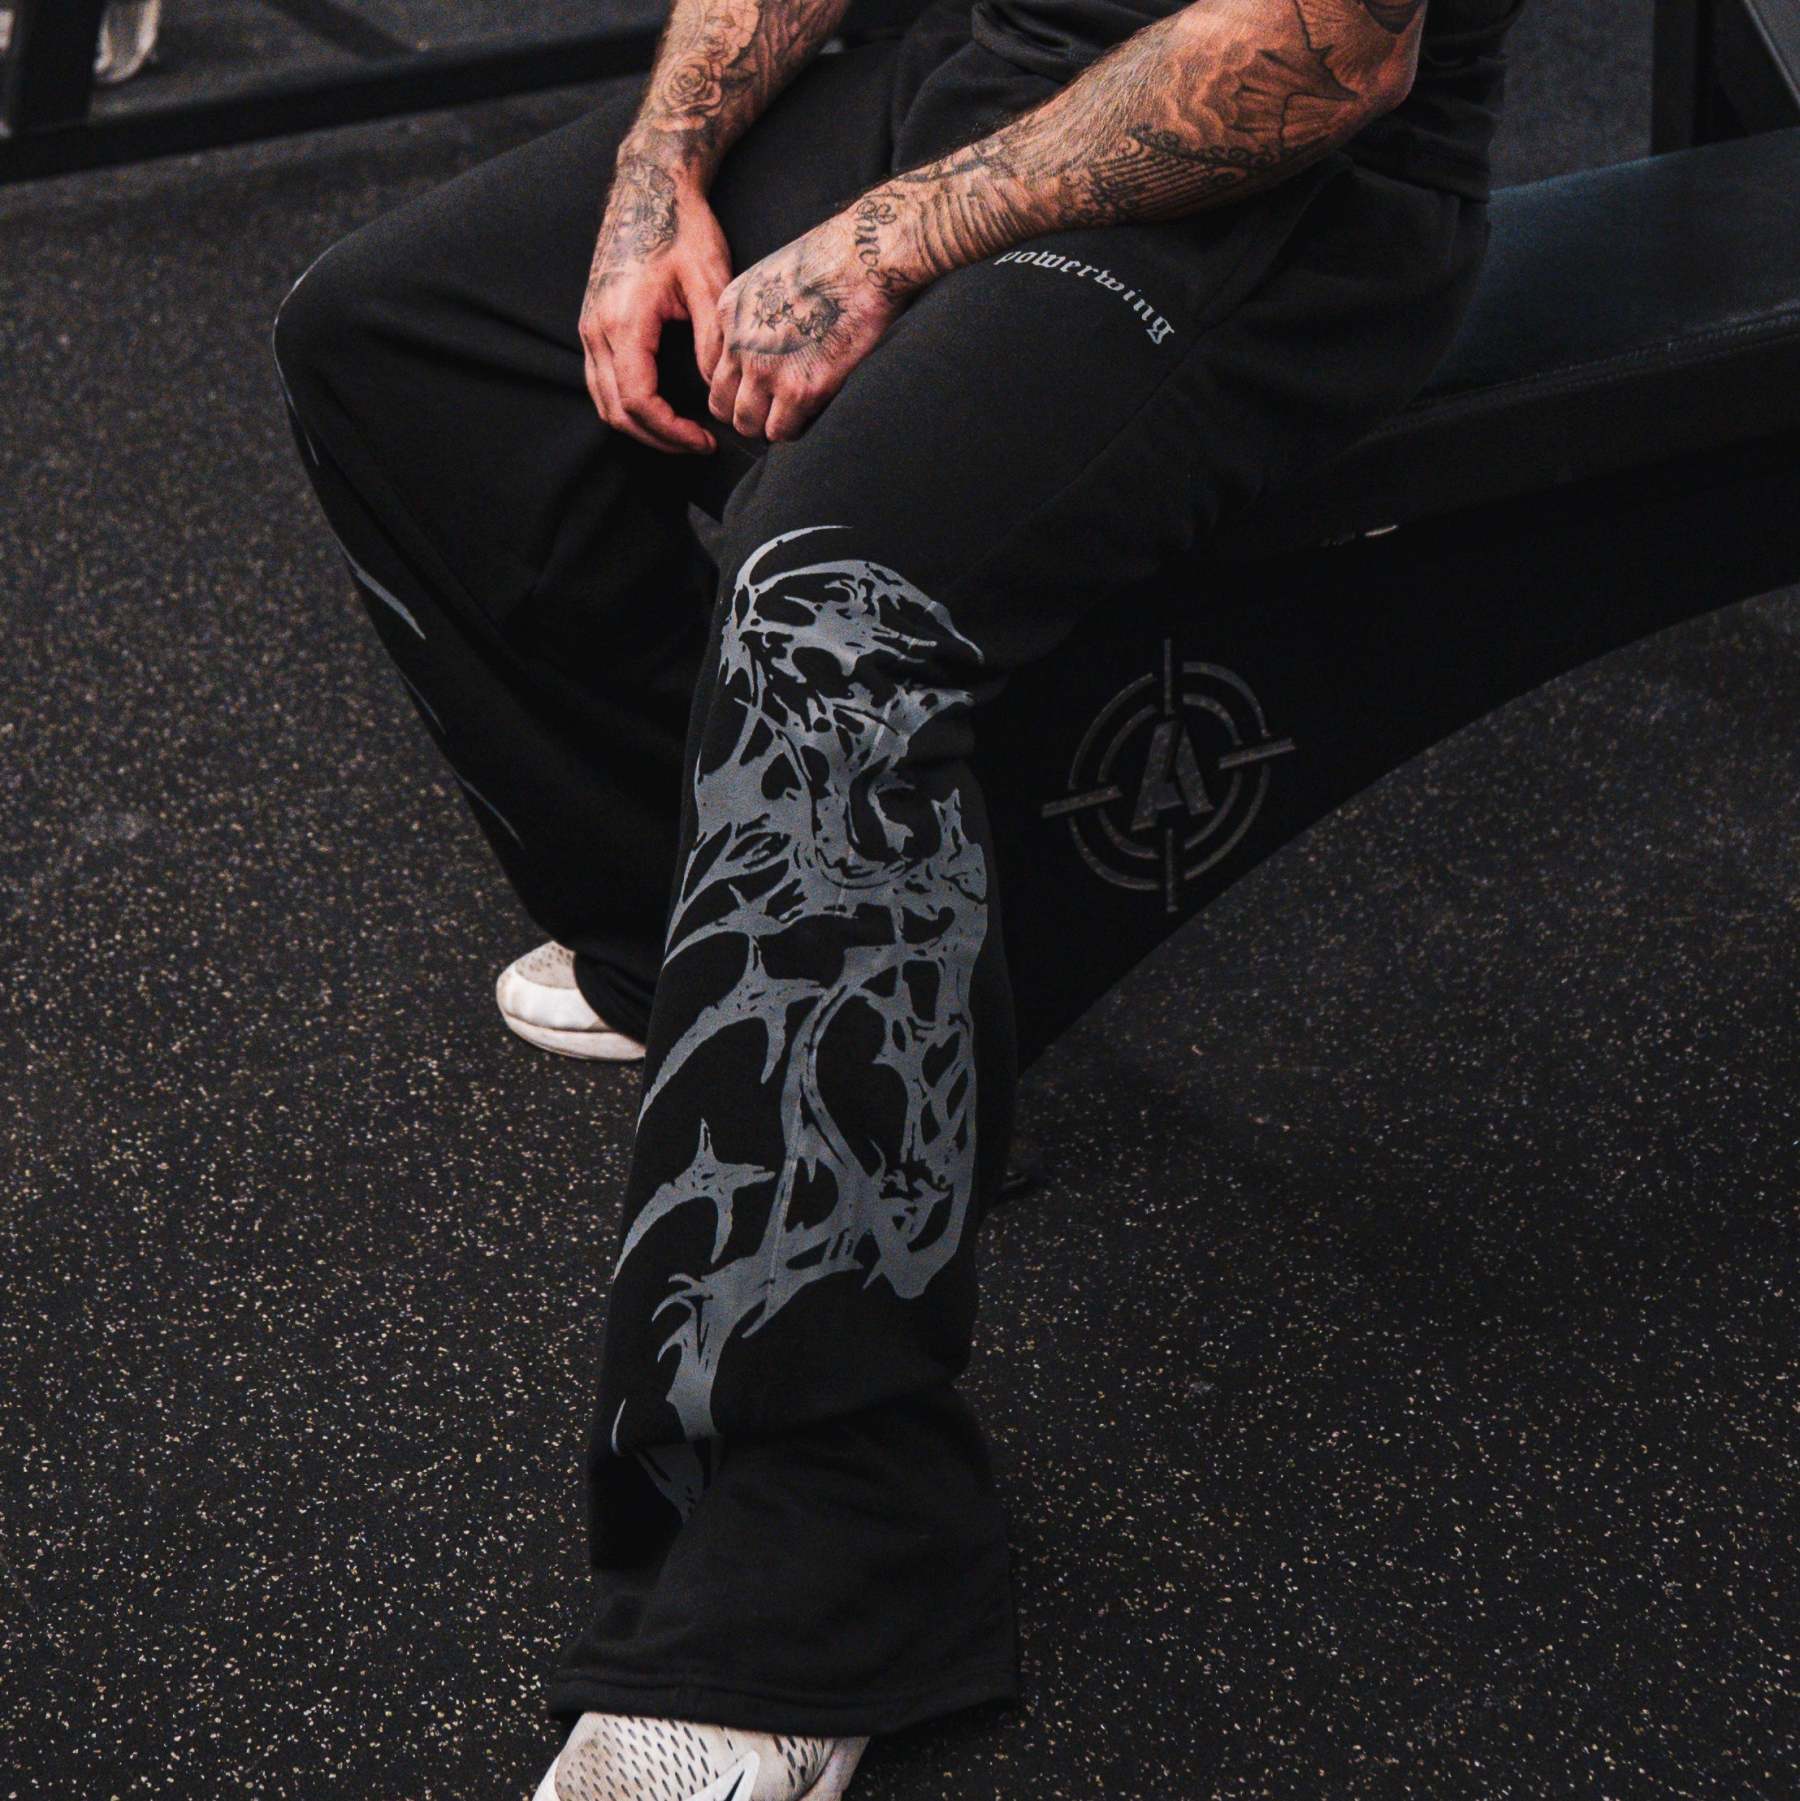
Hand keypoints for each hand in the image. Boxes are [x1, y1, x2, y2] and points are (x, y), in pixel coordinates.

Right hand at [581, 150, 732, 453]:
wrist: (650, 185)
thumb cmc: (683, 226)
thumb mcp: (710, 282)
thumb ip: (713, 340)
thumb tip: (717, 389)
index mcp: (624, 322)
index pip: (640, 402)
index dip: (673, 432)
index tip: (705, 440)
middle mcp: (597, 328)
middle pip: (616, 412)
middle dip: (658, 438)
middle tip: (699, 444)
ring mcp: (589, 326)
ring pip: (603, 401)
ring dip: (640, 426)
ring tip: (682, 432)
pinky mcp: (592, 322)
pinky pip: (601, 381)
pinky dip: (627, 404)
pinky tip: (662, 406)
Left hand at [708, 211, 910, 442]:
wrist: (864, 260)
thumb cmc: (830, 261)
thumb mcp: (769, 277)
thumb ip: (754, 314)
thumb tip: (763, 347)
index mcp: (728, 313)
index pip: (711, 370)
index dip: (734, 386)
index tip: (755, 388)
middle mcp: (739, 344)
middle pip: (722, 404)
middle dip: (745, 413)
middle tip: (771, 411)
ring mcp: (767, 369)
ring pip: (748, 424)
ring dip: (767, 426)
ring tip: (791, 416)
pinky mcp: (801, 389)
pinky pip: (782, 431)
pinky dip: (794, 430)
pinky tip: (811, 414)